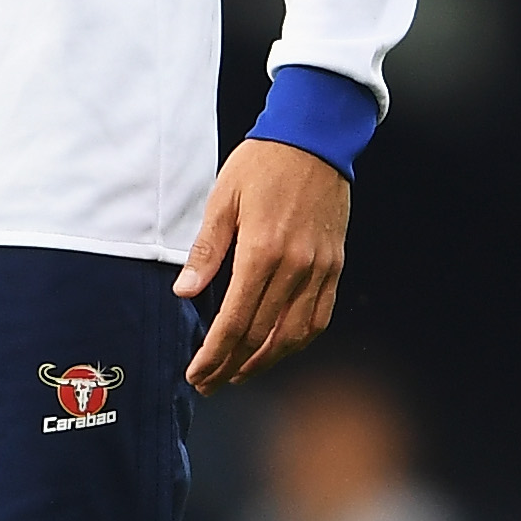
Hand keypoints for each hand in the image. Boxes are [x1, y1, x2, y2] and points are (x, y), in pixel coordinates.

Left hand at [174, 136, 349, 392]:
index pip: (235, 322)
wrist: (316, 138)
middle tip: (210, 382)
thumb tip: (186, 292)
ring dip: (265, 362)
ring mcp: (320, 269)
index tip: (197, 373)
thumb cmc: (265, 163)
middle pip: (262, 336)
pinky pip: (319, 317)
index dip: (214, 355)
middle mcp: (295, 268)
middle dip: (232, 366)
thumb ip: (207, 251)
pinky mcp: (334, 266)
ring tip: (240, 373)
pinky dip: (298, 341)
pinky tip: (279, 349)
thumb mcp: (224, 199)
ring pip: (294, 335)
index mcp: (262, 252)